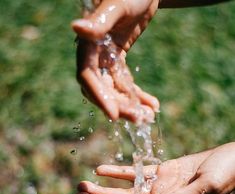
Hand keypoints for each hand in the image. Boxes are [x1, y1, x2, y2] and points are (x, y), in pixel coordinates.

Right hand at [72, 0, 159, 122]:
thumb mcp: (118, 5)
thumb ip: (99, 20)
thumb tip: (76, 28)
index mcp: (88, 44)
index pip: (88, 77)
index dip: (99, 97)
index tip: (113, 115)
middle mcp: (94, 55)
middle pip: (104, 89)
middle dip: (121, 106)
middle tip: (140, 120)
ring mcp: (106, 60)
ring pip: (116, 90)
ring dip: (132, 105)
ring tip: (150, 116)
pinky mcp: (117, 61)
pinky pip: (126, 84)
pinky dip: (139, 96)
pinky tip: (153, 105)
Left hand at [74, 143, 234, 193]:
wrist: (232, 159)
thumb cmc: (225, 174)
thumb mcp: (204, 188)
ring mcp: (160, 186)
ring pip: (126, 190)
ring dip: (104, 188)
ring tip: (82, 186)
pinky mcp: (162, 172)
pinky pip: (136, 173)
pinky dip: (118, 172)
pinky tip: (100, 169)